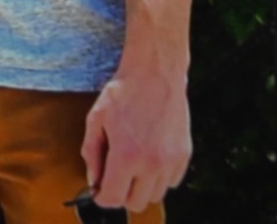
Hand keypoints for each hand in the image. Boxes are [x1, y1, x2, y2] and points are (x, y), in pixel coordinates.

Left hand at [82, 57, 192, 211]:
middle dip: (121, 194)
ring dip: (141, 187)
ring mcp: (171, 161)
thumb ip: (92, 153)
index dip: (101, 196)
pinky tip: (148, 157)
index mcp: (126, 155)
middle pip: (136, 203)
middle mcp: (152, 164)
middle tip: (114, 176)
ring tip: (132, 165)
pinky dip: (159, 177)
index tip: (98, 188)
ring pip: (155, 196)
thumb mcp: (96, 119)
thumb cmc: (122, 93)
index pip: (113, 198)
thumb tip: (94, 180)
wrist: (155, 74)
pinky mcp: (184, 155)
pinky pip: (171, 182)